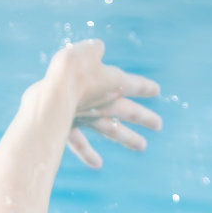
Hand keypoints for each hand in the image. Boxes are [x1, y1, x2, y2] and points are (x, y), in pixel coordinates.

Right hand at [48, 38, 161, 168]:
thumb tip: (98, 48)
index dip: (145, 87)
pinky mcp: (70, 128)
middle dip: (145, 118)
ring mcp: (89, 119)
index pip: (134, 85)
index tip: (157, 91)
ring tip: (142, 146)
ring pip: (113, 131)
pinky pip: (81, 144)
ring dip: (128, 138)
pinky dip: (89, 155)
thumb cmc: (71, 69)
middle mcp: (105, 104)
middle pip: (130, 112)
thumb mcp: (85, 50)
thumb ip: (94, 49)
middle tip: (159, 125)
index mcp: (113, 83)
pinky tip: (98, 164)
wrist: (52, 95)